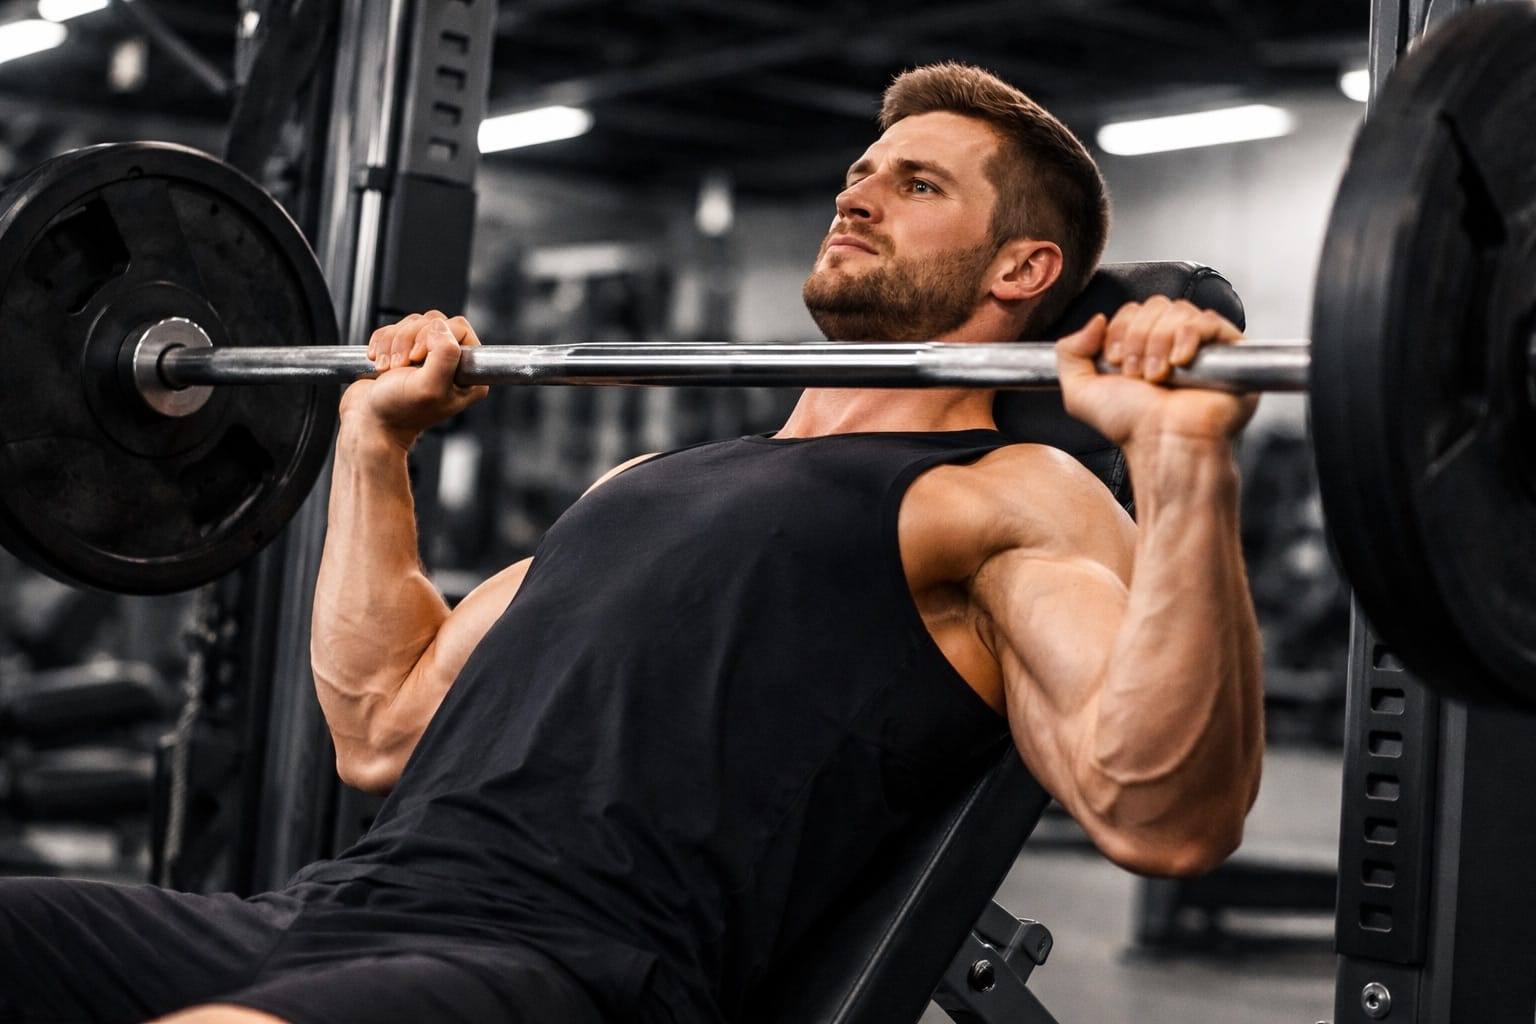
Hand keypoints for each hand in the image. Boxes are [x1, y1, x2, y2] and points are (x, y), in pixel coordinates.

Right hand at [339, 311, 489, 448]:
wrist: (368, 422)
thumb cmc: (397, 411)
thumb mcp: (429, 387)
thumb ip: (445, 355)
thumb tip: (441, 327)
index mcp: (469, 374)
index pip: (460, 328)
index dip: (434, 337)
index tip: (418, 359)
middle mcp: (452, 363)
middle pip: (434, 321)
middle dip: (409, 340)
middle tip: (401, 367)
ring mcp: (428, 355)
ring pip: (412, 323)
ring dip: (393, 344)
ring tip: (388, 370)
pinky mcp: (405, 351)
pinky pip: (394, 328)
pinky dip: (381, 343)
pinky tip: (380, 365)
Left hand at [1054, 297, 1257, 448]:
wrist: (1163, 443)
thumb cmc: (1129, 425)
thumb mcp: (1080, 392)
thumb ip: (1069, 352)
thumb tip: (1096, 320)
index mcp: (1142, 347)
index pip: (1132, 311)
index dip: (1119, 331)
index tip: (1116, 364)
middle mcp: (1172, 342)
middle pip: (1154, 305)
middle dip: (1138, 338)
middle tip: (1137, 375)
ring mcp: (1202, 345)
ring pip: (1177, 311)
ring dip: (1158, 343)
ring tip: (1158, 377)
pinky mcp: (1229, 349)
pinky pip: (1208, 320)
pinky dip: (1187, 337)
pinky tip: (1180, 364)